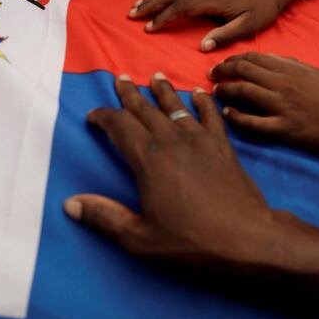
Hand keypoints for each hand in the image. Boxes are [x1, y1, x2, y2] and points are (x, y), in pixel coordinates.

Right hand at [64, 72, 308, 267]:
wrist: (248, 239)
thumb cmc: (192, 242)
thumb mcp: (140, 238)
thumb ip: (105, 217)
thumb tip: (70, 204)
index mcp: (149, 160)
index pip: (120, 126)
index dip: (104, 117)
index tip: (93, 115)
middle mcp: (173, 141)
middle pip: (146, 109)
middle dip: (130, 94)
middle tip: (120, 79)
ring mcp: (201, 141)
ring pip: (177, 107)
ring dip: (163, 90)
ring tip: (155, 76)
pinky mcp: (224, 147)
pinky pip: (211, 116)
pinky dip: (204, 102)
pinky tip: (200, 93)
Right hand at [129, 0, 303, 51]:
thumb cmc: (263, 8)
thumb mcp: (250, 25)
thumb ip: (226, 35)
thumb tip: (202, 47)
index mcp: (215, 0)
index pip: (183, 7)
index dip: (164, 17)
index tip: (149, 29)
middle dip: (150, 5)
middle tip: (132, 15)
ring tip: (136, 6)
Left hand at [210, 53, 318, 169]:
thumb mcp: (315, 73)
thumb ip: (291, 65)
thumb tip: (268, 60)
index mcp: (292, 69)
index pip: (254, 58)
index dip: (233, 59)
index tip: (223, 64)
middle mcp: (284, 84)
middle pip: (244, 71)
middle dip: (222, 71)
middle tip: (212, 76)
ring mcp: (283, 107)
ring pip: (244, 93)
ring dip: (225, 91)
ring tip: (215, 92)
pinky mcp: (284, 130)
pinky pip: (253, 123)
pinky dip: (236, 117)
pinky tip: (227, 115)